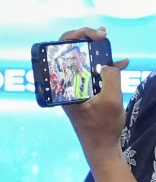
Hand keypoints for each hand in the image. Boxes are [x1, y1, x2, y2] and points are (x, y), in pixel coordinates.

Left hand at [58, 27, 128, 160]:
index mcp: (63, 83)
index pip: (60, 51)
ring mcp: (73, 88)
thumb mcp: (111, 99)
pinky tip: (120, 62)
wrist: (101, 147)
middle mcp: (64, 83)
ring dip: (94, 50)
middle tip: (102, 34)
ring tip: (105, 39)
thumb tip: (107, 64)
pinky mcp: (83, 93)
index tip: (95, 34)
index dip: (76, 36)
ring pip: (80, 62)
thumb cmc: (102, 126)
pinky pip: (90, 74)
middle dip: (84, 39)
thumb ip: (110, 77)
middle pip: (69, 53)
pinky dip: (102, 66)